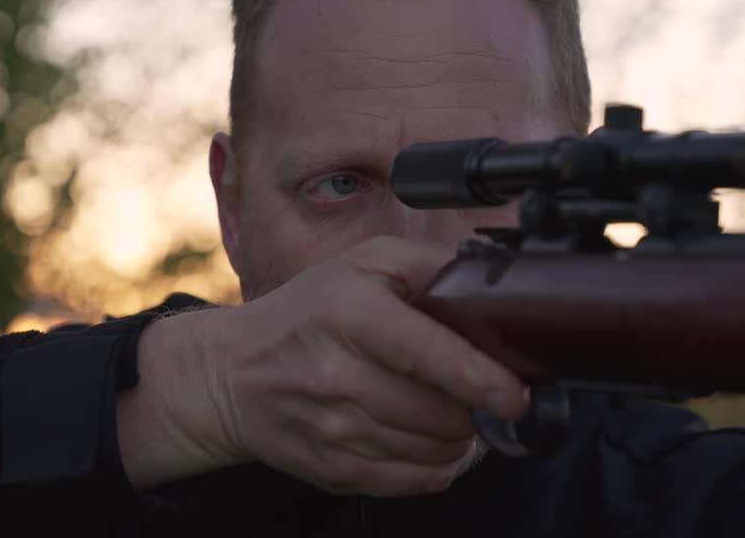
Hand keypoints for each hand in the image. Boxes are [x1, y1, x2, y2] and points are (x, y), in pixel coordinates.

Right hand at [208, 235, 526, 496]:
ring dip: (458, 435)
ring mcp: (332, 430)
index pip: (421, 351)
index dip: (476, 377)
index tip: (513, 395)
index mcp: (348, 313)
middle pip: (438, 413)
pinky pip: (412, 481)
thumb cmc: (308, 313)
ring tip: (446, 409)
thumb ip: (431, 266)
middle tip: (472, 389)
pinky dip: (436, 464)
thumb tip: (494, 284)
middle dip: (474, 406)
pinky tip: (427, 437)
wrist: (231, 375)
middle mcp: (336, 374)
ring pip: (432, 451)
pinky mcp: (332, 471)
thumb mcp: (363, 264)